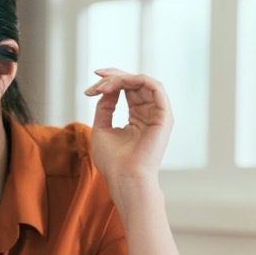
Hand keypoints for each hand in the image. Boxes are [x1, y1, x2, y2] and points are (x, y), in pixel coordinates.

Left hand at [84, 68, 172, 187]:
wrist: (124, 178)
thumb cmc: (112, 161)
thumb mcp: (102, 127)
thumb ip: (106, 105)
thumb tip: (107, 87)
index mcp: (137, 117)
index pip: (127, 90)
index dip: (110, 82)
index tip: (91, 87)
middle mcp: (149, 113)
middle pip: (134, 83)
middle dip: (113, 77)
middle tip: (96, 78)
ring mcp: (158, 114)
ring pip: (142, 82)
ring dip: (121, 78)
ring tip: (104, 85)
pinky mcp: (164, 116)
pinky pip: (155, 87)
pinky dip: (137, 80)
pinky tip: (119, 83)